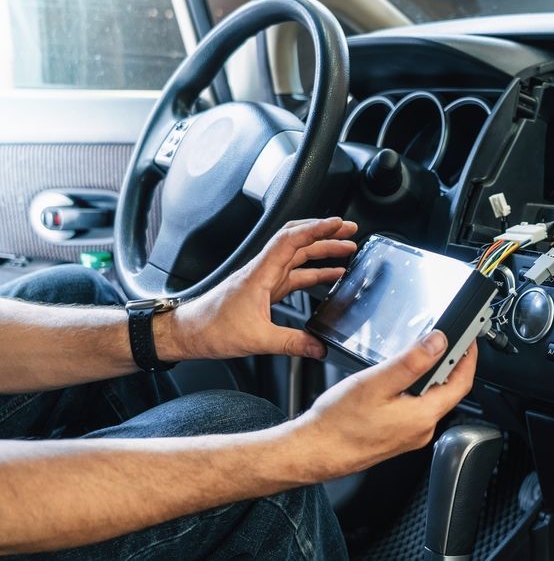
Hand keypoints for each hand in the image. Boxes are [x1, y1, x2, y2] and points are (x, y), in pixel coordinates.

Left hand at [162, 217, 357, 360]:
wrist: (187, 333)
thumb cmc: (210, 329)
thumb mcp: (256, 340)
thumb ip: (292, 343)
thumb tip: (319, 347)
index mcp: (260, 274)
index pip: (291, 240)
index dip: (316, 228)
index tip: (337, 223)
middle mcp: (263, 271)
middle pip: (299, 242)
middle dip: (325, 233)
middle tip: (349, 230)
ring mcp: (264, 279)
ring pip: (298, 257)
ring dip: (322, 251)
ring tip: (347, 249)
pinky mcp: (264, 290)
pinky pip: (295, 275)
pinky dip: (314, 272)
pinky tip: (329, 277)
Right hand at [288, 330, 478, 479]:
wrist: (314, 451)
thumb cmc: (338, 423)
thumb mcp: (376, 382)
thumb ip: (411, 362)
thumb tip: (439, 343)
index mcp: (423, 417)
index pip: (461, 383)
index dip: (468, 357)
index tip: (468, 339)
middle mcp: (421, 430)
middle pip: (448, 391)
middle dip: (449, 364)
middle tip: (445, 340)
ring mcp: (409, 436)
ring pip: (430, 400)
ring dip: (430, 377)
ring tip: (421, 355)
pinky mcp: (397, 438)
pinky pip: (415, 410)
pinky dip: (415, 391)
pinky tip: (398, 381)